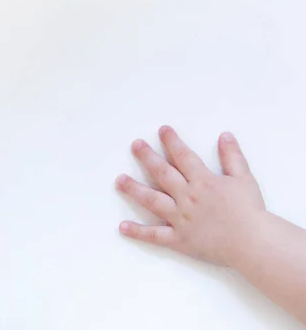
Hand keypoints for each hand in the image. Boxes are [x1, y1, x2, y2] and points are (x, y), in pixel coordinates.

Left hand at [116, 126, 266, 265]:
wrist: (253, 243)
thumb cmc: (250, 211)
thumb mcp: (244, 179)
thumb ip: (233, 157)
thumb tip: (224, 135)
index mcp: (203, 181)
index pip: (183, 156)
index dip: (172, 142)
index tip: (162, 130)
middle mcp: (187, 197)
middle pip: (162, 173)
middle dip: (147, 157)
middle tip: (135, 145)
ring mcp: (180, 218)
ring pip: (152, 200)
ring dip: (134, 189)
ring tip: (119, 180)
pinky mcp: (179, 239)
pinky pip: (155, 236)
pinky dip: (138, 232)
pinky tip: (122, 227)